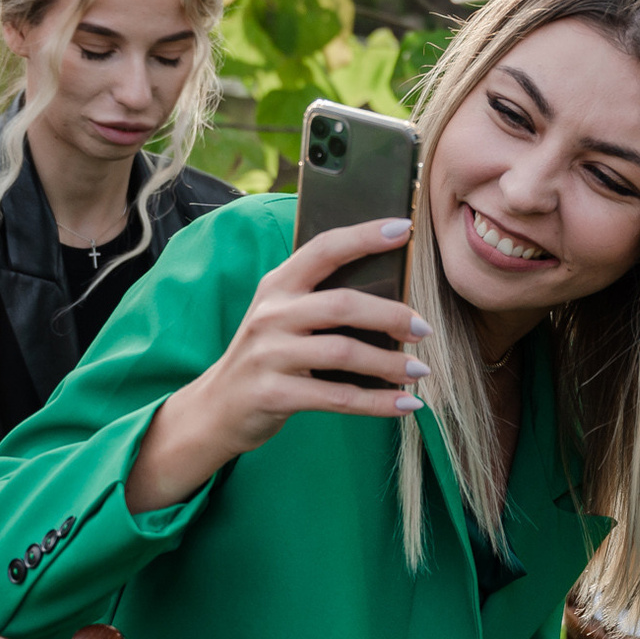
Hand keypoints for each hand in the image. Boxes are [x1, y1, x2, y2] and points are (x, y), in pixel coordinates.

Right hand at [123, 218, 427, 512]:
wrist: (216, 409)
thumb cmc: (267, 357)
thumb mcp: (283, 319)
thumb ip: (321, 302)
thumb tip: (392, 296)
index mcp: (277, 286)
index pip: (323, 249)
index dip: (364, 237)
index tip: (403, 229)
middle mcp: (271, 315)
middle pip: (341, 305)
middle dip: (390, 315)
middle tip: (423, 328)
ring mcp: (269, 355)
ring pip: (343, 352)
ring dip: (389, 363)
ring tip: (418, 370)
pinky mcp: (273, 394)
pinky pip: (337, 397)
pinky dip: (377, 402)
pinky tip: (405, 404)